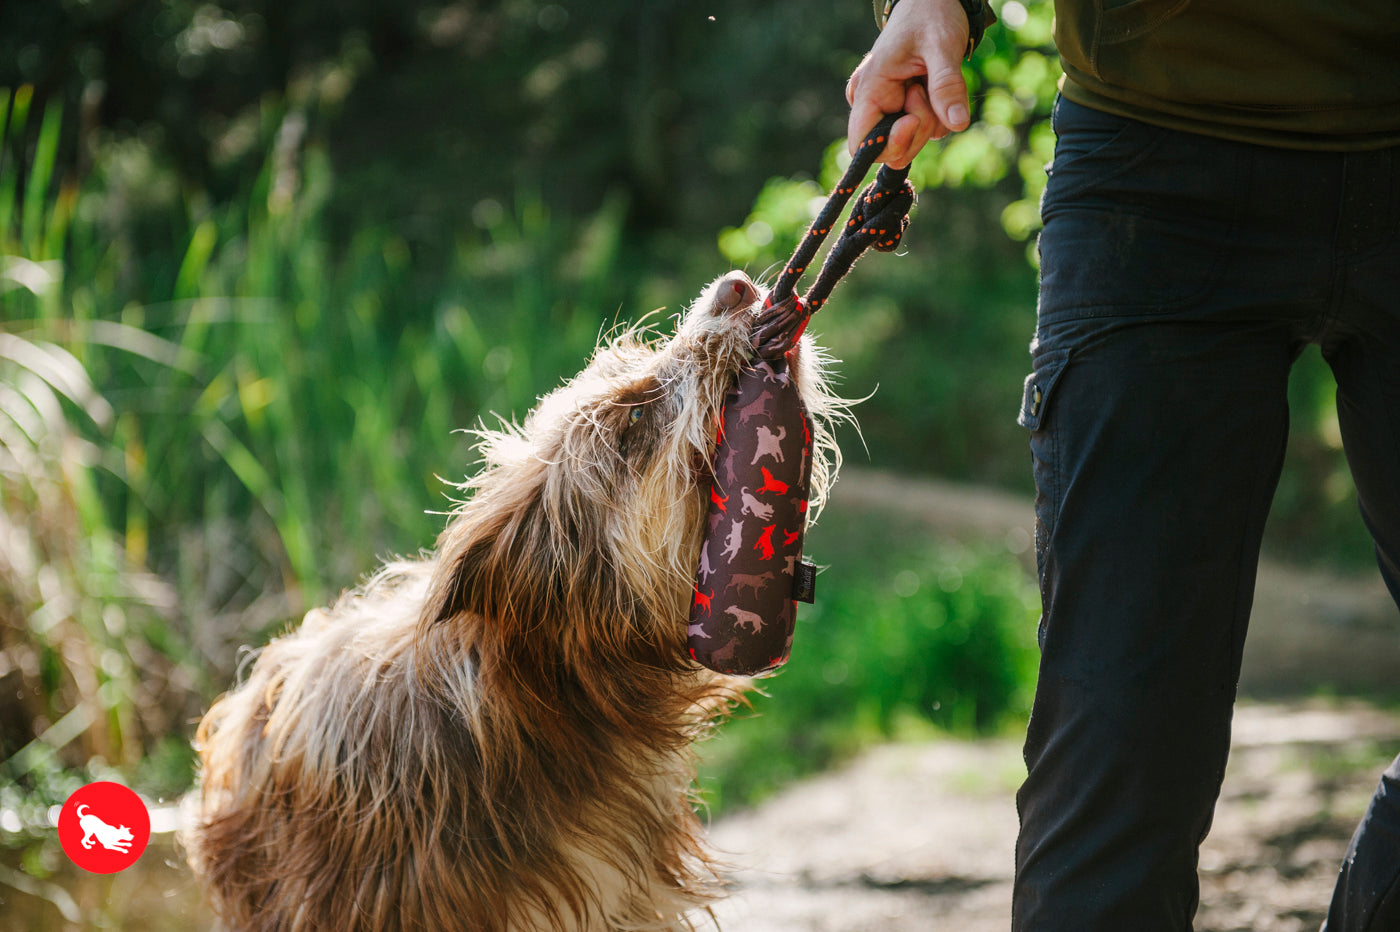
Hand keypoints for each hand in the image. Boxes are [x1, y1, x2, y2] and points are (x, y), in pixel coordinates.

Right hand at [846, 0, 972, 168]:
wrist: (934, 1)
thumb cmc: (932, 15)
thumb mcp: (942, 46)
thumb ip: (946, 85)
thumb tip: (957, 125)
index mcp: (870, 88)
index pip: (860, 143)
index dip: (888, 145)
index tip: (914, 121)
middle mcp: (872, 103)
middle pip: (892, 148)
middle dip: (920, 128)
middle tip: (928, 90)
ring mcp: (888, 107)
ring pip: (911, 142)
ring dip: (933, 120)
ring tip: (932, 81)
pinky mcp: (903, 109)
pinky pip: (922, 131)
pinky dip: (937, 115)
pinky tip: (935, 87)